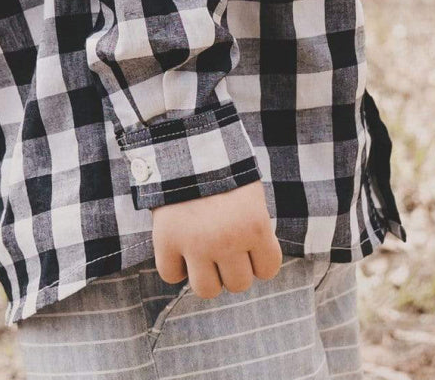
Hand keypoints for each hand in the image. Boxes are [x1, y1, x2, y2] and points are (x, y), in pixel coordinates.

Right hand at [151, 178, 282, 298]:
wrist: (189, 144)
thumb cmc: (226, 170)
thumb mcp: (251, 196)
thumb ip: (254, 230)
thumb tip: (253, 266)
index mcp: (255, 226)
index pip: (268, 270)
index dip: (259, 259)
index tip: (250, 246)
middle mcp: (227, 240)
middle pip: (238, 284)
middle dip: (233, 268)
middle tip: (225, 246)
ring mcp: (195, 244)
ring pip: (207, 290)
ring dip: (206, 274)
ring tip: (204, 252)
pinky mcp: (166, 241)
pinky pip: (171, 275)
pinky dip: (175, 265)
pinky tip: (180, 247)